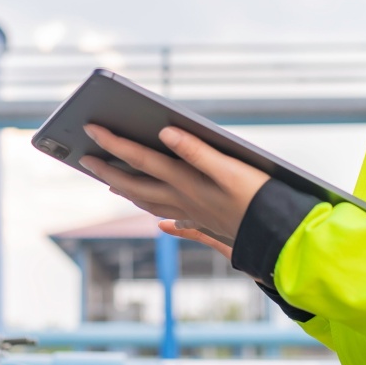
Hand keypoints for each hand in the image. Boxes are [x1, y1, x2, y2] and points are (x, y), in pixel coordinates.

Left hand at [80, 124, 269, 261]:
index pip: (139, 158)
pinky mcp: (206, 222)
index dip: (113, 142)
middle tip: (86, 158)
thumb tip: (164, 133)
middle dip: (108, 170)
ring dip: (128, 191)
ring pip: (149, 202)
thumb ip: (196, 150)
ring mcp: (192, 213)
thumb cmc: (258, 198)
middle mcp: (182, 200)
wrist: (279, 236)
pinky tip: (161, 222)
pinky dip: (159, 215)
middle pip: (135, 184)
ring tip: (112, 183)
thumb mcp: (230, 168)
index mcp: (184, 182)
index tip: (90, 128)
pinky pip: (173, 218)